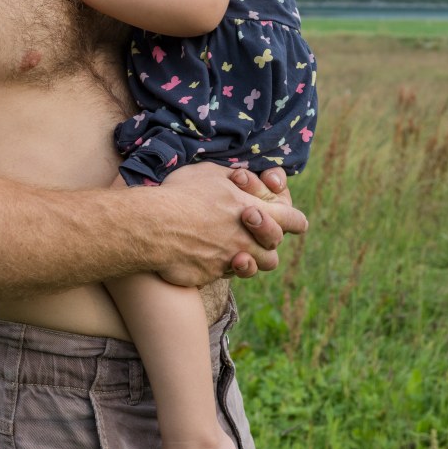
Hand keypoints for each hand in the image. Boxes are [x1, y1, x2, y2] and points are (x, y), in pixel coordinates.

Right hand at [155, 163, 307, 286]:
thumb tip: (242, 180)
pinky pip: (224, 273)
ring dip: (248, 258)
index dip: (293, 220)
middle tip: (248, 229)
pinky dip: (219, 264)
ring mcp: (230, 260)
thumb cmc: (181, 194)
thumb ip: (233, 179)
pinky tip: (204, 251)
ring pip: (255, 267)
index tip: (289, 218)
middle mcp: (247, 240)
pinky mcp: (211, 275)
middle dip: (267, 241)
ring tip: (231, 244)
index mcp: (254, 211)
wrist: (154, 226)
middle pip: (274, 250)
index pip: (293, 220)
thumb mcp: (210, 173)